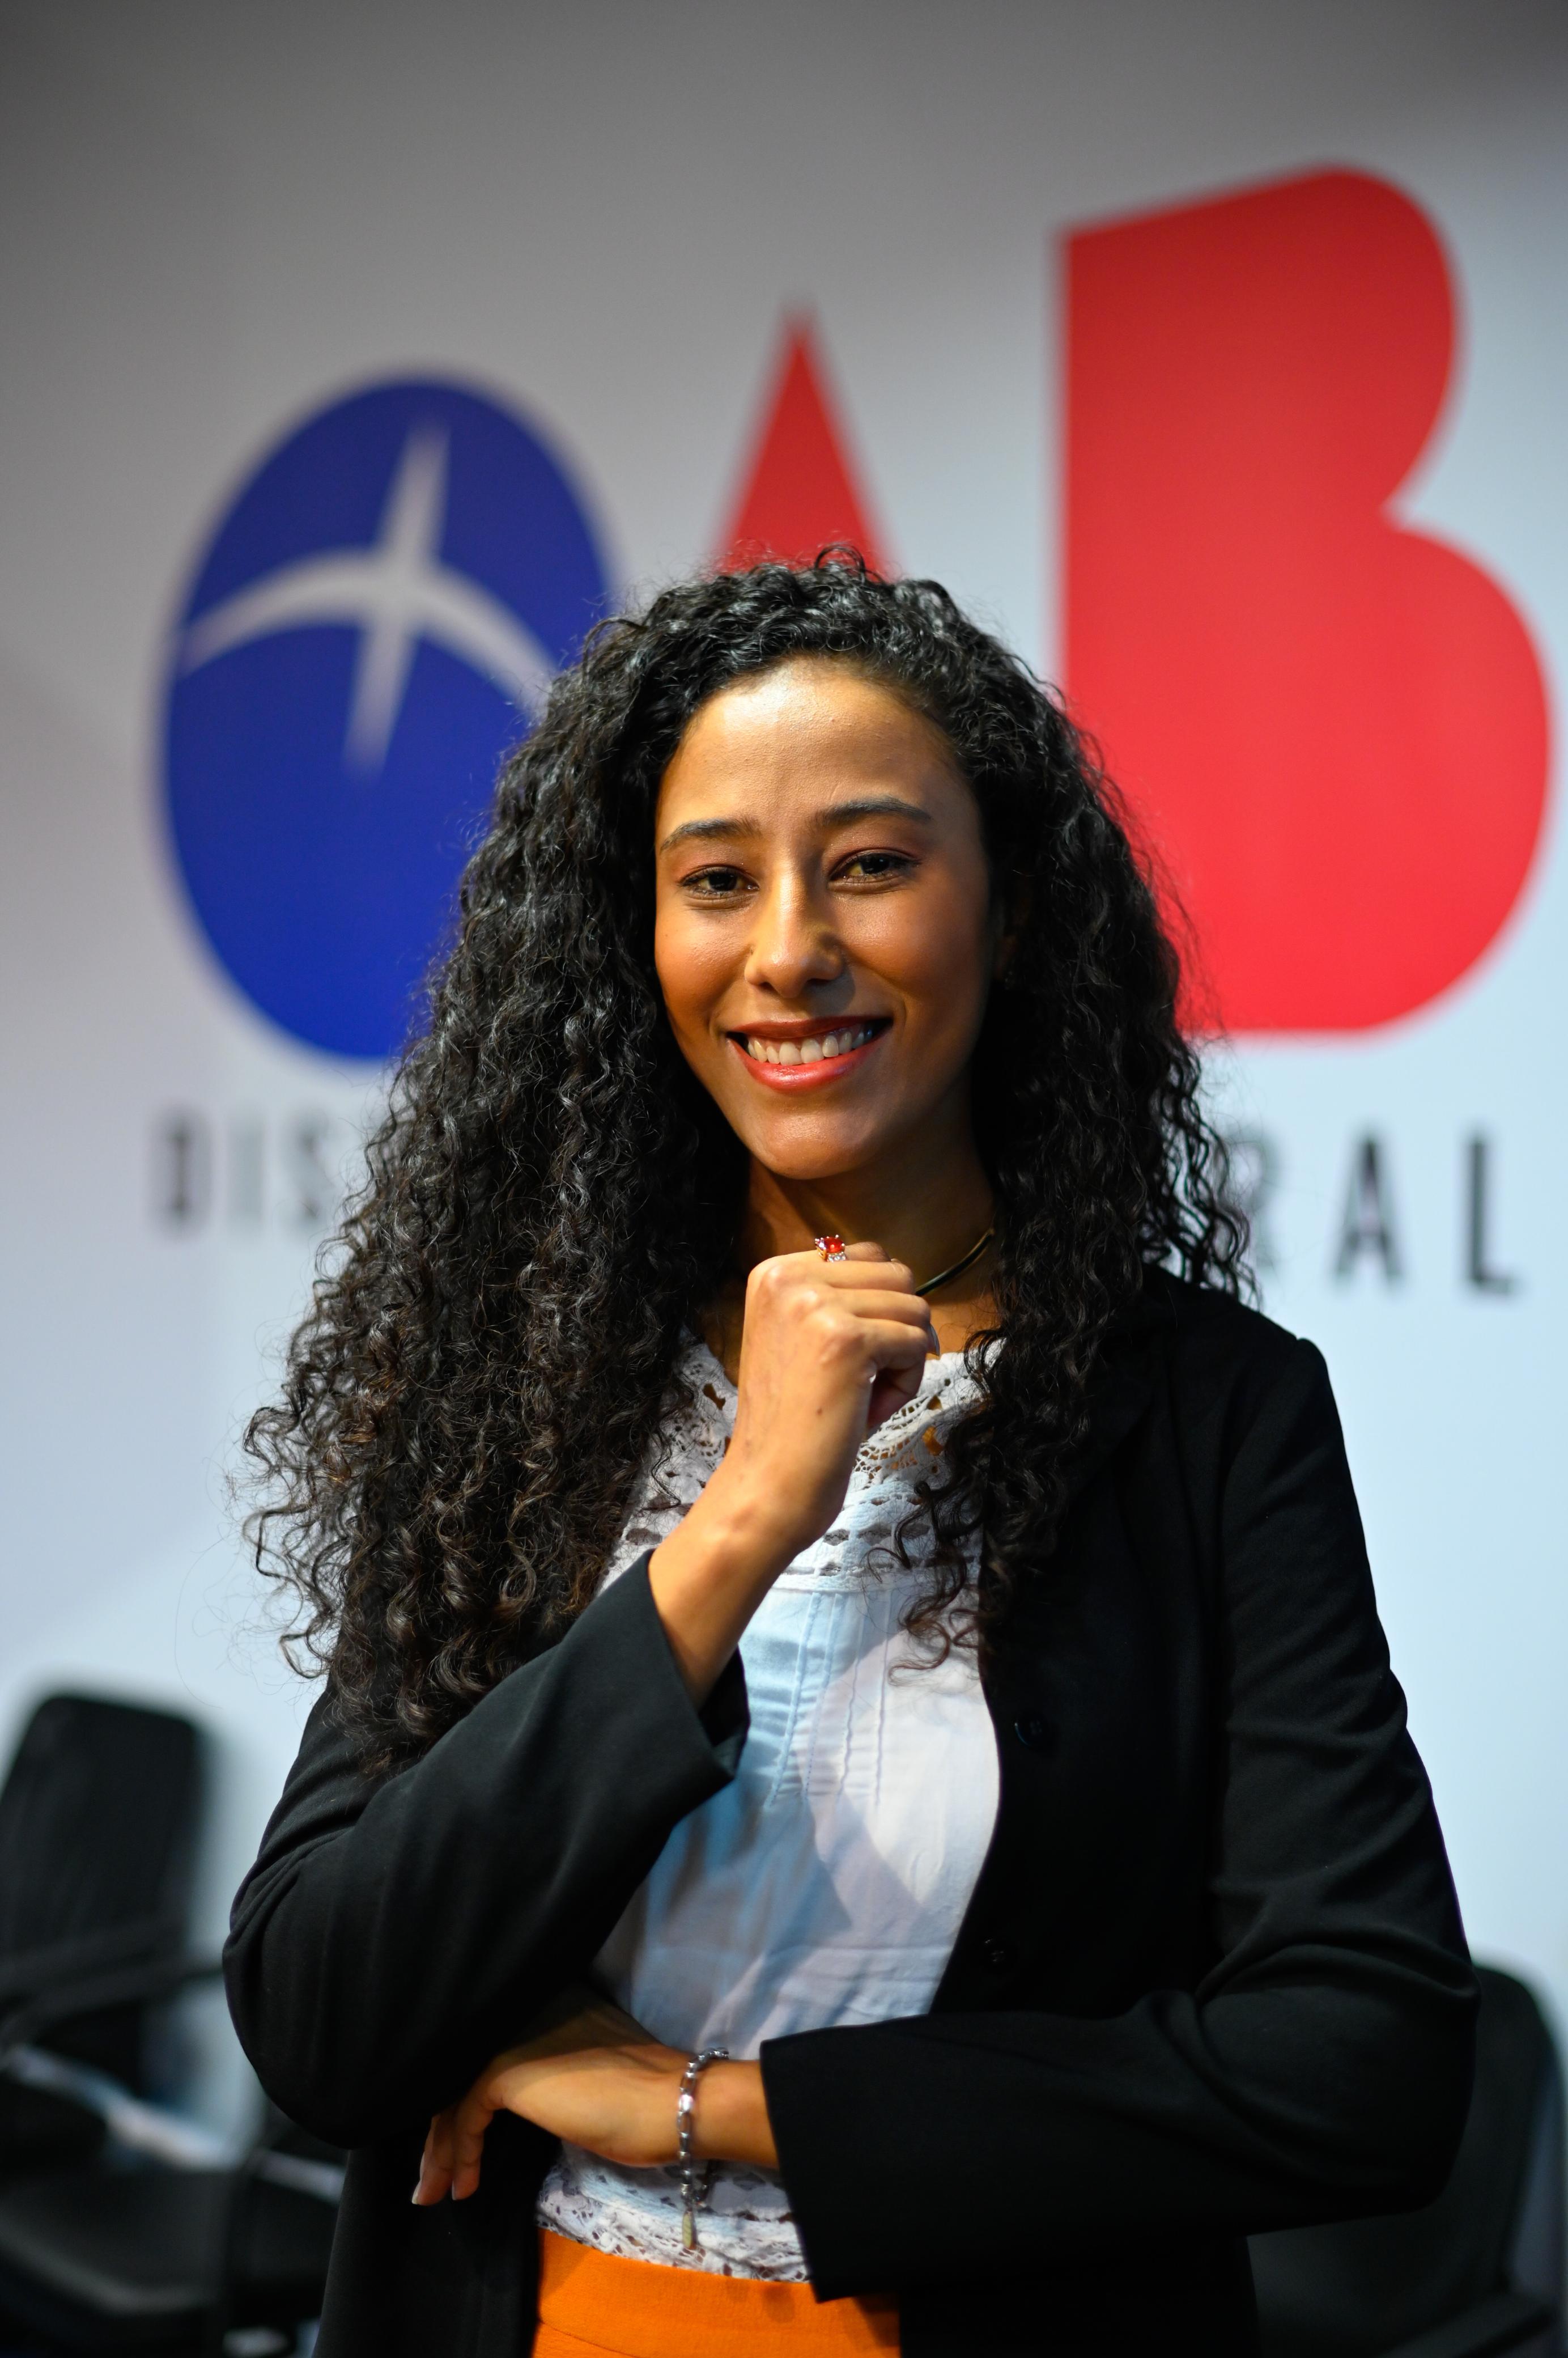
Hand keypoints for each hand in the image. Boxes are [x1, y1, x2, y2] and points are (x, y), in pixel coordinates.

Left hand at [413, 1991, 775, 2202]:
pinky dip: (458, 2152)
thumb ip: (550, 2069)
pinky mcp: (507, 2069)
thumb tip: (519, 2096)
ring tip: (435, 2191)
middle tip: (433, 2177)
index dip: (462, 2097)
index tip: (456, 2143)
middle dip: (442, 2130)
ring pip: (454, 2094)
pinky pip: (464, 2114)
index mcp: (546, 2004)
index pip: (484, 2050)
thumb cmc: (645, 2100)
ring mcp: (512, 2038)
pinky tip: (465, 2184)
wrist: (672, 2102)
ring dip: (441, 2149)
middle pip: (461, 2071)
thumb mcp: (587, 2072)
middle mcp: (524, 2011)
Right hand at [649, 1243, 936, 1695]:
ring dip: (902, 1358)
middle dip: (895, 1330)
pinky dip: (906, 1382)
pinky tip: (867, 1410)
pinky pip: (917, 1342)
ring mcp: (816, 1306)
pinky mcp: (847, 1340)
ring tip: (859, 1397)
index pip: (869, 1257)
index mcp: (774, 1272)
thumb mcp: (801, 1338)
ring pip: (913, 1308)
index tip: (847, 1358)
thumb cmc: (793, 1424)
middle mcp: (789, 1278)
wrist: (766, 1486)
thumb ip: (839, 1299)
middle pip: (898, 1276)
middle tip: (857, 1382)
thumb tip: (906, 1282)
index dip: (878, 1309)